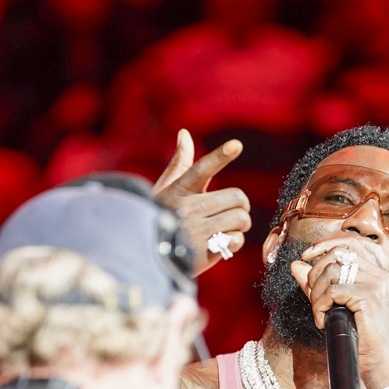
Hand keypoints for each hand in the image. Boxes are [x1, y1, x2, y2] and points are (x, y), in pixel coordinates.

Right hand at [153, 129, 251, 276]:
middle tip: (234, 210)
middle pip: (236, 197)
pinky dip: (234, 241)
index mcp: (179, 190)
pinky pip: (236, 240)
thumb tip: (184, 133)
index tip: (236, 145)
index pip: (201, 169)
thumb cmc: (160, 215)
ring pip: (240, 219)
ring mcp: (196, 233)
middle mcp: (187, 210)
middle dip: (241, 205)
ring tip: (227, 227)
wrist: (148, 254)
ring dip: (240, 224)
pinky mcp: (204, 253)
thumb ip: (180, 163)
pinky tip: (222, 242)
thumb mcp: (166, 189)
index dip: (220, 156)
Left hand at [290, 238, 388, 388]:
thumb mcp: (335, 306)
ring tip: (319, 312)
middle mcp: (379, 275)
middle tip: (313, 298)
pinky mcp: (369, 298)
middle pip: (336, 254)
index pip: (348, 244)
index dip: (324, 244)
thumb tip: (295, 265)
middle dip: (315, 274)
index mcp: (376, 274)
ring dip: (316, 293)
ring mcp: (376, 285)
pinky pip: (332, 291)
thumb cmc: (359, 339)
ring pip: (332, 271)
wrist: (378, 364)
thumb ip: (317, 285)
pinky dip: (320, 306)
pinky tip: (323, 321)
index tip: (306, 255)